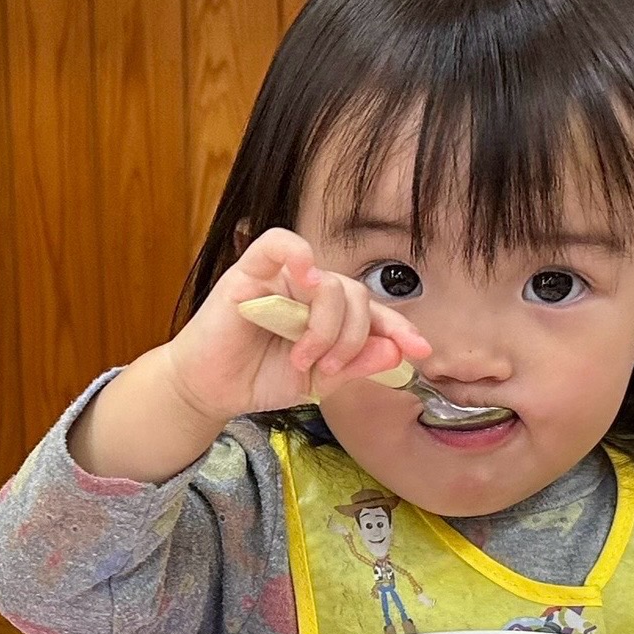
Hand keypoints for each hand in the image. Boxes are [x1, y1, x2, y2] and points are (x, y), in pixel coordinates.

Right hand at [163, 228, 430, 424]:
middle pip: (358, 297)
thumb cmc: (261, 379)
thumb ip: (357, 365)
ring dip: (327, 327)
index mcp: (331, 313)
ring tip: (304, 359)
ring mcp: (284, 277)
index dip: (400, 328)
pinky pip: (281, 243)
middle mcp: (311, 290)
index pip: (375, 312)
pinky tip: (306, 277)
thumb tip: (396, 351)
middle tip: (329, 370)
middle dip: (353, 339)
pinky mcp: (251, 270)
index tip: (421, 351)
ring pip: (331, 282)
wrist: (212, 390)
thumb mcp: (319, 382)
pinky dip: (298, 253)